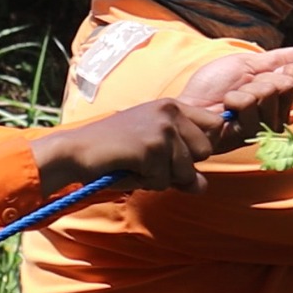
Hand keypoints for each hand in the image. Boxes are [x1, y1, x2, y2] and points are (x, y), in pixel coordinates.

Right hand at [32, 99, 217, 193]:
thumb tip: (203, 186)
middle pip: (205, 152)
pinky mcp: (151, 147)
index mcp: (172, 105)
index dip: (205, 146)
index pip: (215, 124)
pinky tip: (128, 170)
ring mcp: (161, 128)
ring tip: (137, 166)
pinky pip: (164, 180)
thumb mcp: (154, 153)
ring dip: (162, 178)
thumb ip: (181, 166)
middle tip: (153, 165)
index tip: (185, 155)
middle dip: (183, 167)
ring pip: (186, 170)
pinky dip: (146, 183)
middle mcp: (170, 112)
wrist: (77, 151)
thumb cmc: (114, 152)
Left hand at [177, 46, 292, 150]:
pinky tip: (227, 108)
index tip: (281, 67)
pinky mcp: (252, 133)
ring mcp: (268, 124)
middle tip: (246, 84)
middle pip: (290, 84)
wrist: (191, 104)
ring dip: (247, 88)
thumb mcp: (247, 64)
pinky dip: (235, 98)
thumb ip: (278, 59)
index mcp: (282, 94)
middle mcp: (280, 112)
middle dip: (264, 77)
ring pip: (271, 92)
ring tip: (232, 98)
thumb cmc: (214, 85)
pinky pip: (251, 103)